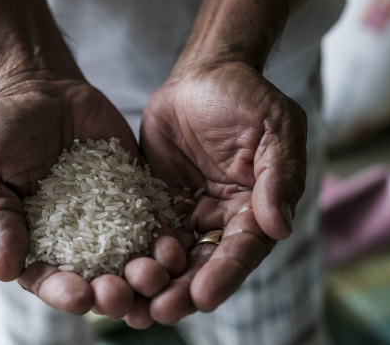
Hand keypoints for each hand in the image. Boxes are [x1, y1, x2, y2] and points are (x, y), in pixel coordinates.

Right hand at [0, 76, 183, 318]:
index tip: (80, 296)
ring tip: (155, 273)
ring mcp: (108, 219)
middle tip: (122, 293)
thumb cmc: (5, 132)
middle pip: (94, 278)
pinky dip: (164, 236)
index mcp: (33, 242)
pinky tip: (174, 244)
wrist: (44, 90)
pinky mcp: (135, 195)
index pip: (47, 279)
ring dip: (143, 272)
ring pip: (129, 257)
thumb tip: (5, 270)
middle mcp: (73, 239)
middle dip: (110, 291)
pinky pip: (152, 219)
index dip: (63, 292)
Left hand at [140, 60, 307, 323]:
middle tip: (157, 312)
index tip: (202, 297)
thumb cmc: (245, 97)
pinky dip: (129, 252)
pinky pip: (141, 229)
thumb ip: (279, 175)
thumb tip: (278, 227)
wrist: (202, 76)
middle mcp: (220, 217)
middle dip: (181, 289)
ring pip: (169, 254)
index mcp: (255, 207)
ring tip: (129, 308)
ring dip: (151, 281)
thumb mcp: (275, 128)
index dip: (224, 273)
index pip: (242, 249)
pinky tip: (110, 272)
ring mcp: (185, 210)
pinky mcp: (154, 199)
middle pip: (202, 262)